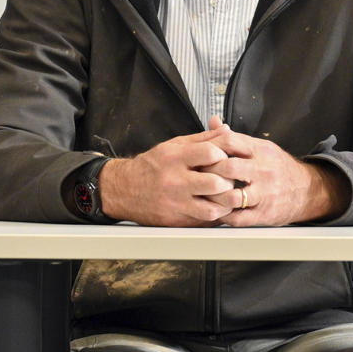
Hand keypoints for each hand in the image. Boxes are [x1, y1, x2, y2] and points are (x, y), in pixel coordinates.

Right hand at [99, 123, 235, 226]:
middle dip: (228, 181)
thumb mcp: (174, 145)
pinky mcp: (175, 220)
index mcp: (174, 158)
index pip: (211, 153)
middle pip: (215, 183)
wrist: (123, 189)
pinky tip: (215, 206)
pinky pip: (203, 221)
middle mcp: (174, 181)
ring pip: (213, 208)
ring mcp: (175, 203)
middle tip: (229, 179)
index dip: (223, 155)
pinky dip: (214, 214)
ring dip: (224, 203)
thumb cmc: (152, 166)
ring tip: (224, 196)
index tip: (223, 158)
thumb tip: (226, 130)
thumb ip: (203, 139)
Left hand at [196, 117, 350, 226]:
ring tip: (204, 195)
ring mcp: (265, 193)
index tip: (200, 153)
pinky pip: (239, 218)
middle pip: (228, 168)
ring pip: (232, 196)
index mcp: (261, 151)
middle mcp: (263, 171)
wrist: (307, 190)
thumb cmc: (277, 167)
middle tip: (196, 175)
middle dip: (208, 171)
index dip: (211, 147)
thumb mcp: (260, 147)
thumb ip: (235, 138)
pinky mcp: (265, 213)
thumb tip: (213, 121)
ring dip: (214, 197)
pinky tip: (216, 210)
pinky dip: (223, 215)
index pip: (230, 141)